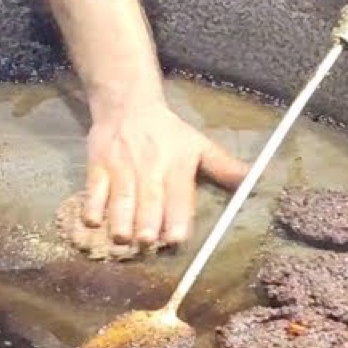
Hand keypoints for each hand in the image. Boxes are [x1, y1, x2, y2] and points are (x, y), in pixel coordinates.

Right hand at [81, 97, 248, 248]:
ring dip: (120, 219)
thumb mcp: (199, 144)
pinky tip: (92, 222)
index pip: (178, 195)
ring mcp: (121, 168)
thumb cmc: (168, 132)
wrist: (127, 105)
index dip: (177, 217)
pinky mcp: (98, 166)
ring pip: (120, 197)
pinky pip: (93, 189)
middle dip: (146, 221)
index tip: (176, 238)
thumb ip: (225, 167)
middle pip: (148, 198)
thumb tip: (256, 179)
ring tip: (122, 239)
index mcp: (177, 165)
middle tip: (146, 242)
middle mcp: (149, 168)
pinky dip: (92, 206)